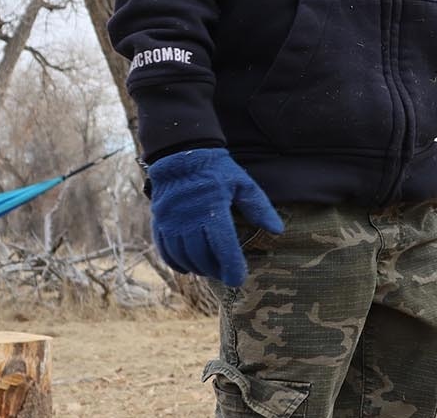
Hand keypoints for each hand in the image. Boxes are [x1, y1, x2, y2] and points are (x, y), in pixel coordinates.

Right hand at [146, 148, 282, 287]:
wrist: (181, 156)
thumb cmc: (217, 171)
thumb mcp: (243, 184)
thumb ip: (259, 207)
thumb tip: (278, 230)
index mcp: (212, 209)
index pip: (223, 246)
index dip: (231, 266)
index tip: (239, 280)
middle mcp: (188, 219)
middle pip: (202, 256)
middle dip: (216, 270)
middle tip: (227, 275)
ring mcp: (171, 223)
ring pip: (184, 256)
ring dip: (198, 268)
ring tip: (211, 270)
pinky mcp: (159, 223)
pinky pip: (166, 251)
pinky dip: (178, 263)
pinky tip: (189, 268)